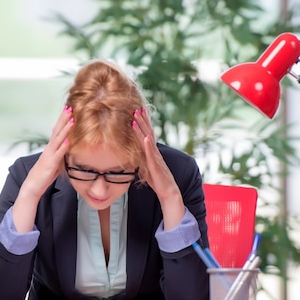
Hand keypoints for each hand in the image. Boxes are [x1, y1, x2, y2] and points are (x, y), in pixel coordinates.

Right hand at [26, 106, 73, 194]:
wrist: (33, 186)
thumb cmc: (44, 175)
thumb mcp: (56, 162)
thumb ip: (62, 154)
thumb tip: (70, 148)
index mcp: (51, 148)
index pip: (57, 130)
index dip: (63, 120)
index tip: (69, 109)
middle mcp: (49, 149)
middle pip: (57, 130)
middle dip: (63, 118)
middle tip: (69, 107)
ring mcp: (50, 155)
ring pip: (58, 139)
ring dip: (65, 129)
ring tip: (72, 119)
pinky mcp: (51, 164)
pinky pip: (58, 154)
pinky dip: (63, 146)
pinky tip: (68, 140)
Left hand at [132, 108, 183, 227]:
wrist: (168, 191)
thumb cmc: (157, 180)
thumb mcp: (145, 167)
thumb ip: (140, 158)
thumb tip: (131, 154)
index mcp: (152, 152)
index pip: (147, 134)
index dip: (142, 123)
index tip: (137, 111)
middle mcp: (154, 152)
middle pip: (148, 133)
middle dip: (142, 120)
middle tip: (136, 108)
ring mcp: (156, 158)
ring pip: (148, 140)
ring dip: (142, 128)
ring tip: (136, 118)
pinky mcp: (156, 166)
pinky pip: (151, 154)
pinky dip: (148, 145)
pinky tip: (145, 137)